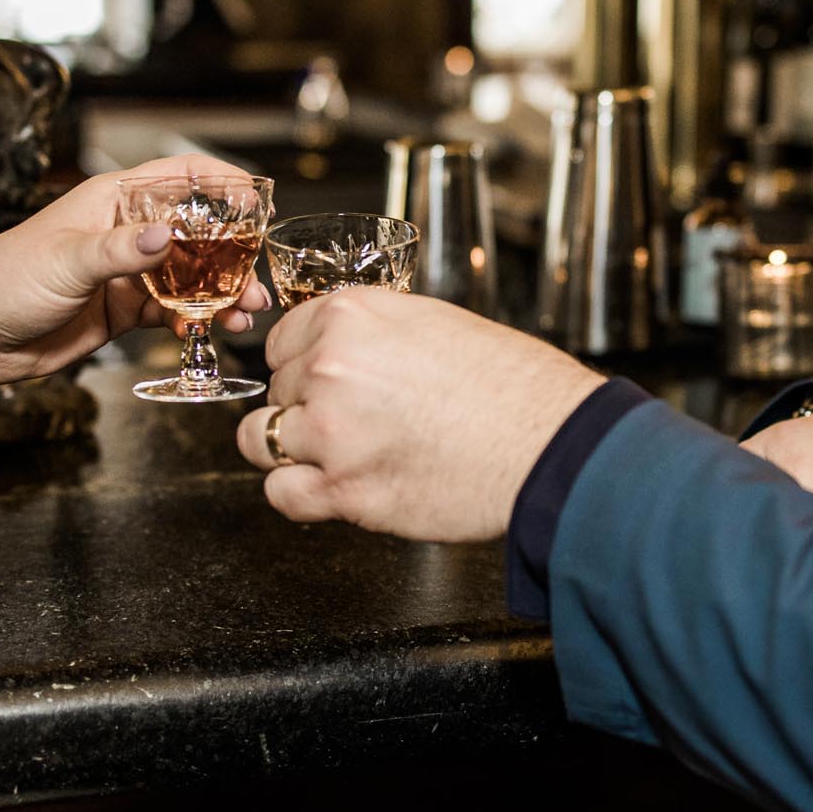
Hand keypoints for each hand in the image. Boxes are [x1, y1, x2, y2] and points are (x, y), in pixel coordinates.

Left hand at [0, 154, 272, 384]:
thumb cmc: (3, 280)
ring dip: (222, 291)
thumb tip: (168, 236)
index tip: (258, 201)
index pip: (180, 174)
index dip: (222, 181)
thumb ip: (119, 251)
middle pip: (197, 229)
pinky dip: (198, 319)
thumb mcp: (64, 261)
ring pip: (191, 275)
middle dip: (233, 251)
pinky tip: (211, 330)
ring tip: (247, 311)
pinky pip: (174, 310)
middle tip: (259, 274)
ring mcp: (128, 271)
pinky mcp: (124, 309)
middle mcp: (126, 230)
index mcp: (112, 200)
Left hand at [235, 290, 605, 541]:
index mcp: (352, 316)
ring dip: (291, 449)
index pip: (282, 341)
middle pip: (276, 390)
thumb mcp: (434, 325)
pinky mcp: (345, 491)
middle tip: (357, 422)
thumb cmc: (512, 387)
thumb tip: (339, 350)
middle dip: (306, 406)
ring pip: (261, 440)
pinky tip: (332, 489)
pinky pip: (282, 493)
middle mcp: (331, 367)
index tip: (324, 381)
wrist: (551, 444)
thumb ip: (374, 335)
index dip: (304, 365)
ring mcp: (332, 432)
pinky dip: (300, 494)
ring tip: (334, 455)